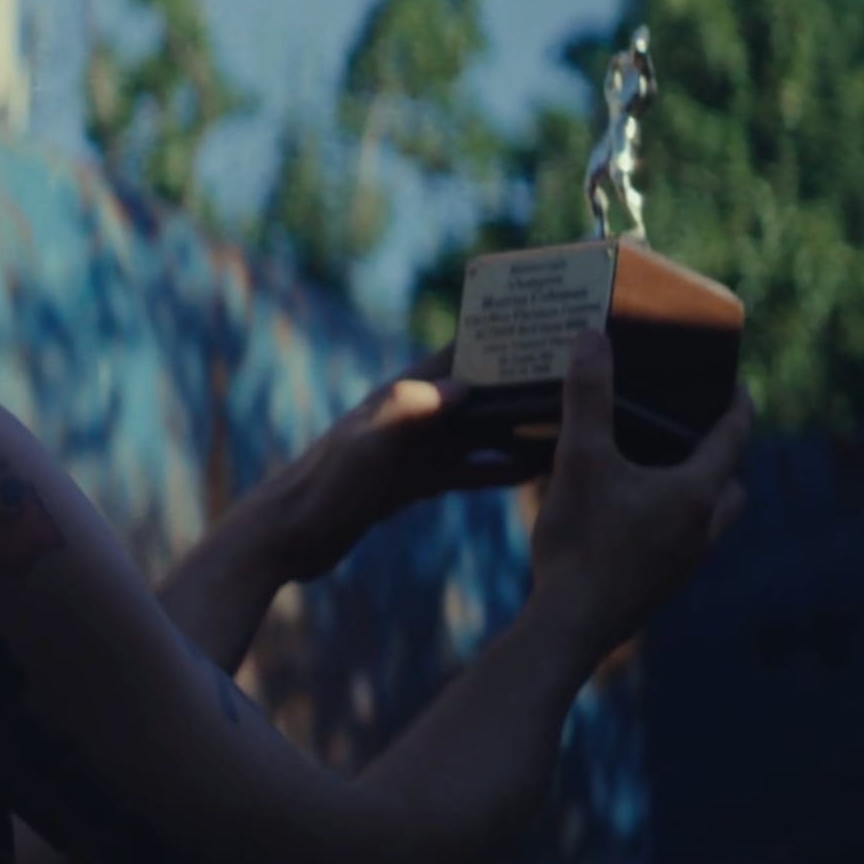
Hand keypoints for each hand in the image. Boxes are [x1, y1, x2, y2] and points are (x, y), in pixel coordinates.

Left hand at [267, 345, 543, 582]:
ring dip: (515, 427)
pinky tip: (531, 471)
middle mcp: (410, 417)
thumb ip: (409, 409)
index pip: (455, 356)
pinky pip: (463, 469)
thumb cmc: (321, 487)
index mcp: (400, 397)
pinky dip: (496, 467)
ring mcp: (411, 451)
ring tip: (567, 425)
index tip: (543, 325)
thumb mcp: (366, 444)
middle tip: (576, 377)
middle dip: (517, 383)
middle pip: (475, 392)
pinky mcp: (409, 484)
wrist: (287, 538)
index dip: (494, 338)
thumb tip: (464, 383)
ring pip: (475, 432)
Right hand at [528, 330, 752, 658]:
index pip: (732, 439)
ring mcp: (684, 564)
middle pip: (732, 487)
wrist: (570, 624)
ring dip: (700, 496)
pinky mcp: (659, 587)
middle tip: (698, 435)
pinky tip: (632, 518)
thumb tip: (593, 338)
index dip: (737, 408)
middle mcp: (701, 530)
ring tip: (664, 474)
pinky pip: (683, 545)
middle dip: (723, 459)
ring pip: (711, 522)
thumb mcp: (579, 459)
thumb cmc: (581, 539)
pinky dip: (673, 524)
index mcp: (695, 494)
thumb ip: (588, 397)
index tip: (738, 386)